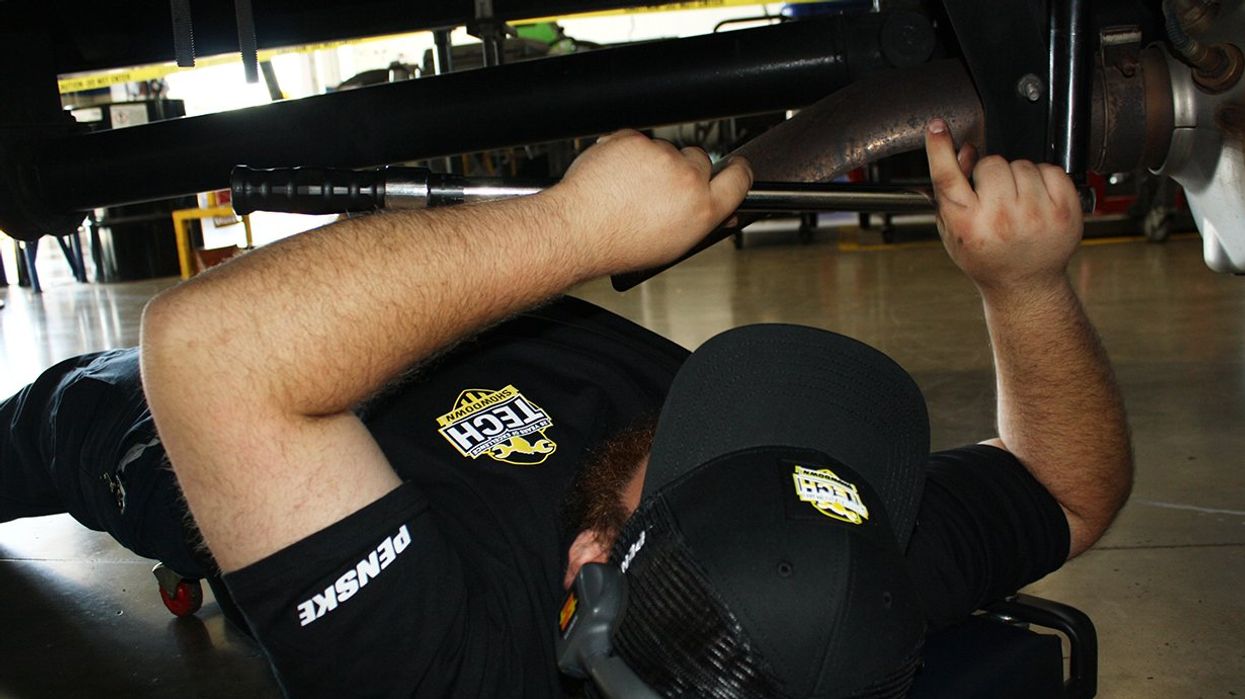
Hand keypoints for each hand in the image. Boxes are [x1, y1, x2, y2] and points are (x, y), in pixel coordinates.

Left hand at [545, 129, 752, 274]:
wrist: (578, 230)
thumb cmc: (619, 244)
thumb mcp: (673, 246)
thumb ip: (702, 224)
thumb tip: (720, 215)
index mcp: (703, 208)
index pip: (740, 178)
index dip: (738, 172)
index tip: (735, 169)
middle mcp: (686, 179)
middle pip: (701, 160)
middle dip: (685, 170)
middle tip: (660, 190)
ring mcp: (660, 156)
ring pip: (666, 149)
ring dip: (652, 163)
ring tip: (629, 189)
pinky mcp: (635, 140)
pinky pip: (638, 140)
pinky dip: (628, 153)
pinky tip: (616, 176)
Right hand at [924, 119, 1082, 293]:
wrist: (1024, 285)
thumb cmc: (986, 256)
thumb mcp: (955, 230)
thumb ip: (952, 192)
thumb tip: (966, 150)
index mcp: (968, 225)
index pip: (947, 177)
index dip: (939, 148)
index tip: (937, 127)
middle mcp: (1001, 220)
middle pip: (991, 163)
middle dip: (989, 172)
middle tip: (992, 195)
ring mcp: (1036, 215)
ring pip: (1022, 163)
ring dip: (1017, 176)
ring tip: (1016, 202)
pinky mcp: (1064, 211)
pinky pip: (1051, 169)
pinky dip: (1044, 178)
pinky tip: (1036, 199)